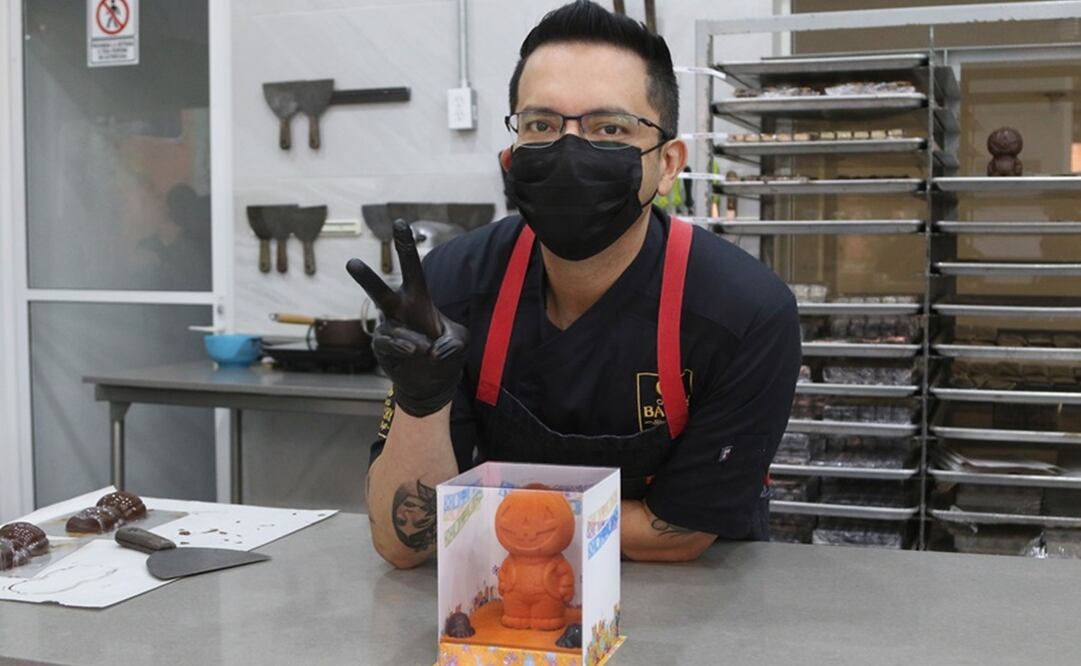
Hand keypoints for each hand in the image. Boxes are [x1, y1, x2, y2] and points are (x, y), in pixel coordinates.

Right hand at [346, 220, 467, 416]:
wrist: (431, 382)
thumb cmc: (445, 353)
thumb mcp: (460, 342)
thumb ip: (453, 341)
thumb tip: (431, 349)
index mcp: (418, 298)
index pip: (411, 267)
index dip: (405, 246)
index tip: (400, 223)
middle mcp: (399, 310)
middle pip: (380, 291)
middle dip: (366, 279)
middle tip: (352, 262)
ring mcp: (389, 329)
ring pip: (393, 329)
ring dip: (412, 340)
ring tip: (424, 350)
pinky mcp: (382, 349)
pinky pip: (387, 344)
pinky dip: (401, 347)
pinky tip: (412, 351)